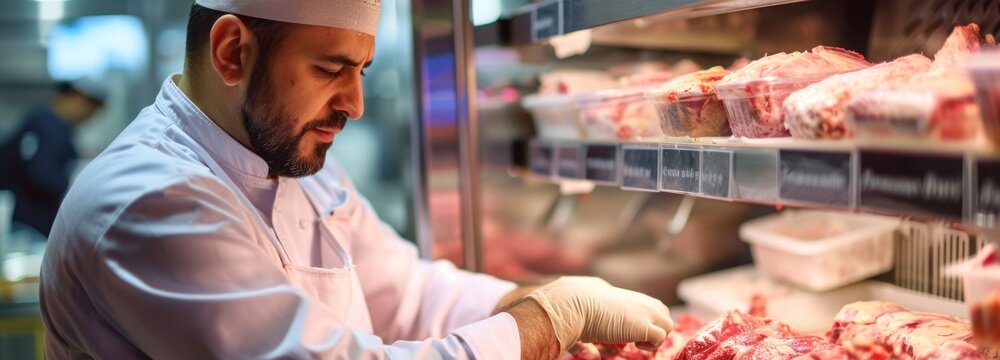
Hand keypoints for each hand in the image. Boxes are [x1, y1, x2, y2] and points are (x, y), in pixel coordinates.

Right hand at [526, 276, 671, 351]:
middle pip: (662, 313)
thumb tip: (576, 306)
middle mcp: (640, 301)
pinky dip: (651, 345)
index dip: (642, 321)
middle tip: (636, 341)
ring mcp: (646, 311)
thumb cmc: (572, 301)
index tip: (629, 333)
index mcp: (625, 295)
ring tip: (635, 344)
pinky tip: (634, 345)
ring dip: (654, 337)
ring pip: (667, 325)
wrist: (572, 303)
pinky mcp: (646, 326)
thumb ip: (590, 304)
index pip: (647, 307)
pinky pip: (661, 337)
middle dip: (654, 328)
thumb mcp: (581, 301)